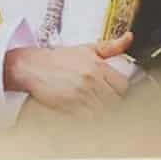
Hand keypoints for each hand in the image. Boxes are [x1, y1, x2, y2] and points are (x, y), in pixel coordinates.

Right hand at [1, 33, 138, 111]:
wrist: (31, 67)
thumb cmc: (58, 59)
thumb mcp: (86, 49)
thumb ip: (110, 46)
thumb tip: (128, 38)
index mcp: (98, 66)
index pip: (123, 85)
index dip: (122, 91)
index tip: (117, 93)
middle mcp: (91, 80)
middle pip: (117, 100)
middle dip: (115, 103)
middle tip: (108, 103)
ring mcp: (81, 95)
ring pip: (106, 111)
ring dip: (105, 113)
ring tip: (99, 110)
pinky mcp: (70, 107)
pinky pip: (90, 119)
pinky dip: (92, 121)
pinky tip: (88, 115)